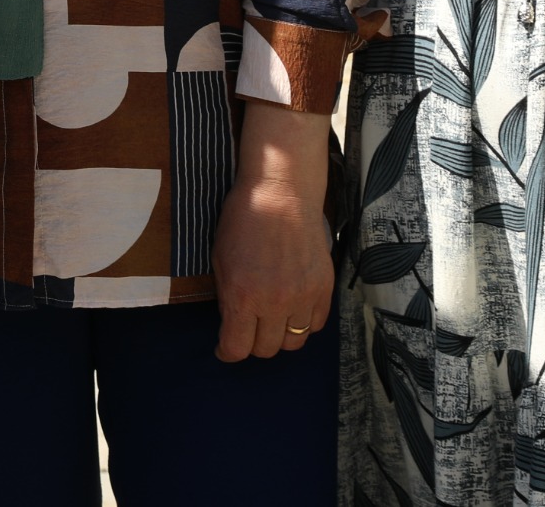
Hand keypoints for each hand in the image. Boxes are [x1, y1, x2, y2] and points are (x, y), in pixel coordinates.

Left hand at [210, 105, 333, 359]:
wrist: (281, 194)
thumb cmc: (243, 220)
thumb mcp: (220, 259)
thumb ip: (228, 297)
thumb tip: (233, 323)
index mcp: (242, 296)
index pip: (236, 349)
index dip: (227, 352)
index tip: (225, 347)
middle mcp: (275, 303)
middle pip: (266, 350)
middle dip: (252, 343)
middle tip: (248, 328)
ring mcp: (303, 297)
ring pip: (294, 342)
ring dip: (280, 336)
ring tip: (272, 321)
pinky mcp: (324, 288)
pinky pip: (316, 324)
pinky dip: (303, 323)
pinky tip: (293, 309)